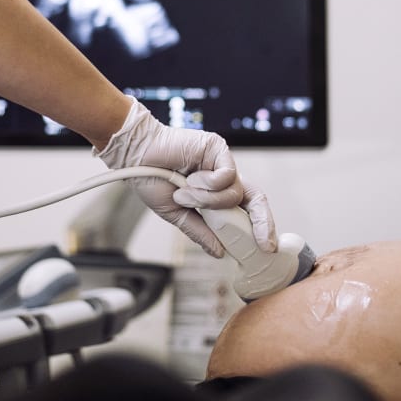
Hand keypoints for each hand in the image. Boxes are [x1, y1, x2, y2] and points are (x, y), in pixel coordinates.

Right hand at [95, 99, 276, 256]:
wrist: (135, 155)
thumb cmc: (150, 179)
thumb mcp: (176, 214)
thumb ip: (200, 231)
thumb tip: (220, 252)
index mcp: (215, 193)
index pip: (246, 210)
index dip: (259, 228)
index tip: (264, 248)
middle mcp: (223, 177)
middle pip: (256, 199)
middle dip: (263, 222)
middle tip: (264, 242)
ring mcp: (222, 162)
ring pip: (235, 193)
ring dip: (209, 201)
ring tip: (184, 194)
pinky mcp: (218, 148)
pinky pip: (227, 175)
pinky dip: (208, 185)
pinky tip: (189, 180)